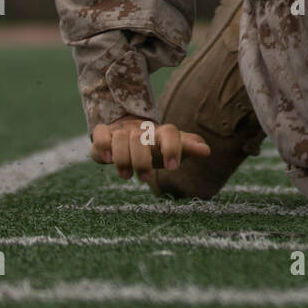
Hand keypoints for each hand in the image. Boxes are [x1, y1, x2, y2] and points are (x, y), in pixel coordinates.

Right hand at [89, 114, 211, 183]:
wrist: (130, 129)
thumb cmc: (156, 145)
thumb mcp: (173, 147)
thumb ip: (188, 146)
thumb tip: (207, 150)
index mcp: (161, 133)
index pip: (170, 132)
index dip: (172, 148)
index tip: (173, 167)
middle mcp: (141, 130)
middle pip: (141, 139)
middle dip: (142, 161)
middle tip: (146, 178)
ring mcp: (122, 130)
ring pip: (121, 138)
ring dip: (123, 159)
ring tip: (126, 175)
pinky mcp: (105, 133)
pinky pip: (100, 134)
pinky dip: (103, 146)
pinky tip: (108, 160)